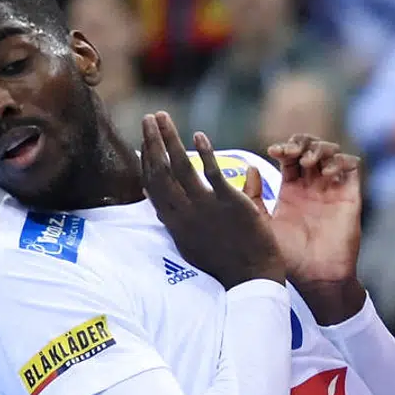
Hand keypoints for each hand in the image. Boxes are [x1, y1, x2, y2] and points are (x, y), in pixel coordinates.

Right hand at [141, 113, 285, 288]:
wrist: (250, 277)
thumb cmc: (224, 261)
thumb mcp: (192, 242)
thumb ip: (179, 217)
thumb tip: (163, 199)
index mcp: (175, 223)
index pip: (153, 186)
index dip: (146, 161)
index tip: (143, 141)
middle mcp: (184, 213)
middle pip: (160, 171)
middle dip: (152, 141)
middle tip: (148, 118)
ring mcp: (205, 207)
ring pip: (180, 167)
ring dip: (169, 139)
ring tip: (162, 116)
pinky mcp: (229, 203)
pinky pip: (212, 173)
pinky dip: (204, 153)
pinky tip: (199, 135)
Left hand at [265, 135, 362, 283]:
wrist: (315, 277)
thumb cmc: (287, 257)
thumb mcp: (261, 224)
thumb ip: (252, 197)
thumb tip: (250, 168)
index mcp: (291, 191)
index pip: (290, 157)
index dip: (285, 148)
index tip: (274, 151)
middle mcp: (313, 187)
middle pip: (311, 149)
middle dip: (302, 143)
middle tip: (292, 152)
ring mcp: (332, 190)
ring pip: (331, 153)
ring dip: (320, 149)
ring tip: (308, 162)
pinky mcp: (350, 196)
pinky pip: (352, 167)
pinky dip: (340, 161)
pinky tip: (326, 174)